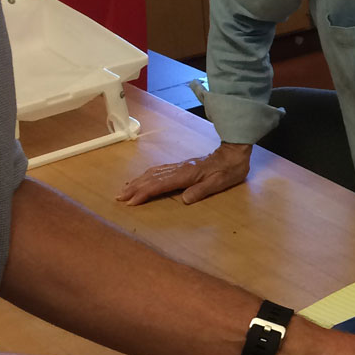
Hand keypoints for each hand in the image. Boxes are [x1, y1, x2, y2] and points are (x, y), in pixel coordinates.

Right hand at [116, 142, 251, 205]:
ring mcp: (179, 166)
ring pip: (153, 173)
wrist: (234, 153)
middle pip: (152, 178)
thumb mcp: (220, 183)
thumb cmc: (229, 170)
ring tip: (125, 189)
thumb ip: (202, 191)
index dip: (145, 193)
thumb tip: (184, 199)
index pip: (161, 184)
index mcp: (187, 174)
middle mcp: (179, 169)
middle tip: (119, 197)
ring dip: (138, 181)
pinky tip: (142, 179)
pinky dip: (147, 175)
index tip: (132, 201)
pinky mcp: (181, 166)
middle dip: (134, 188)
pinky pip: (159, 170)